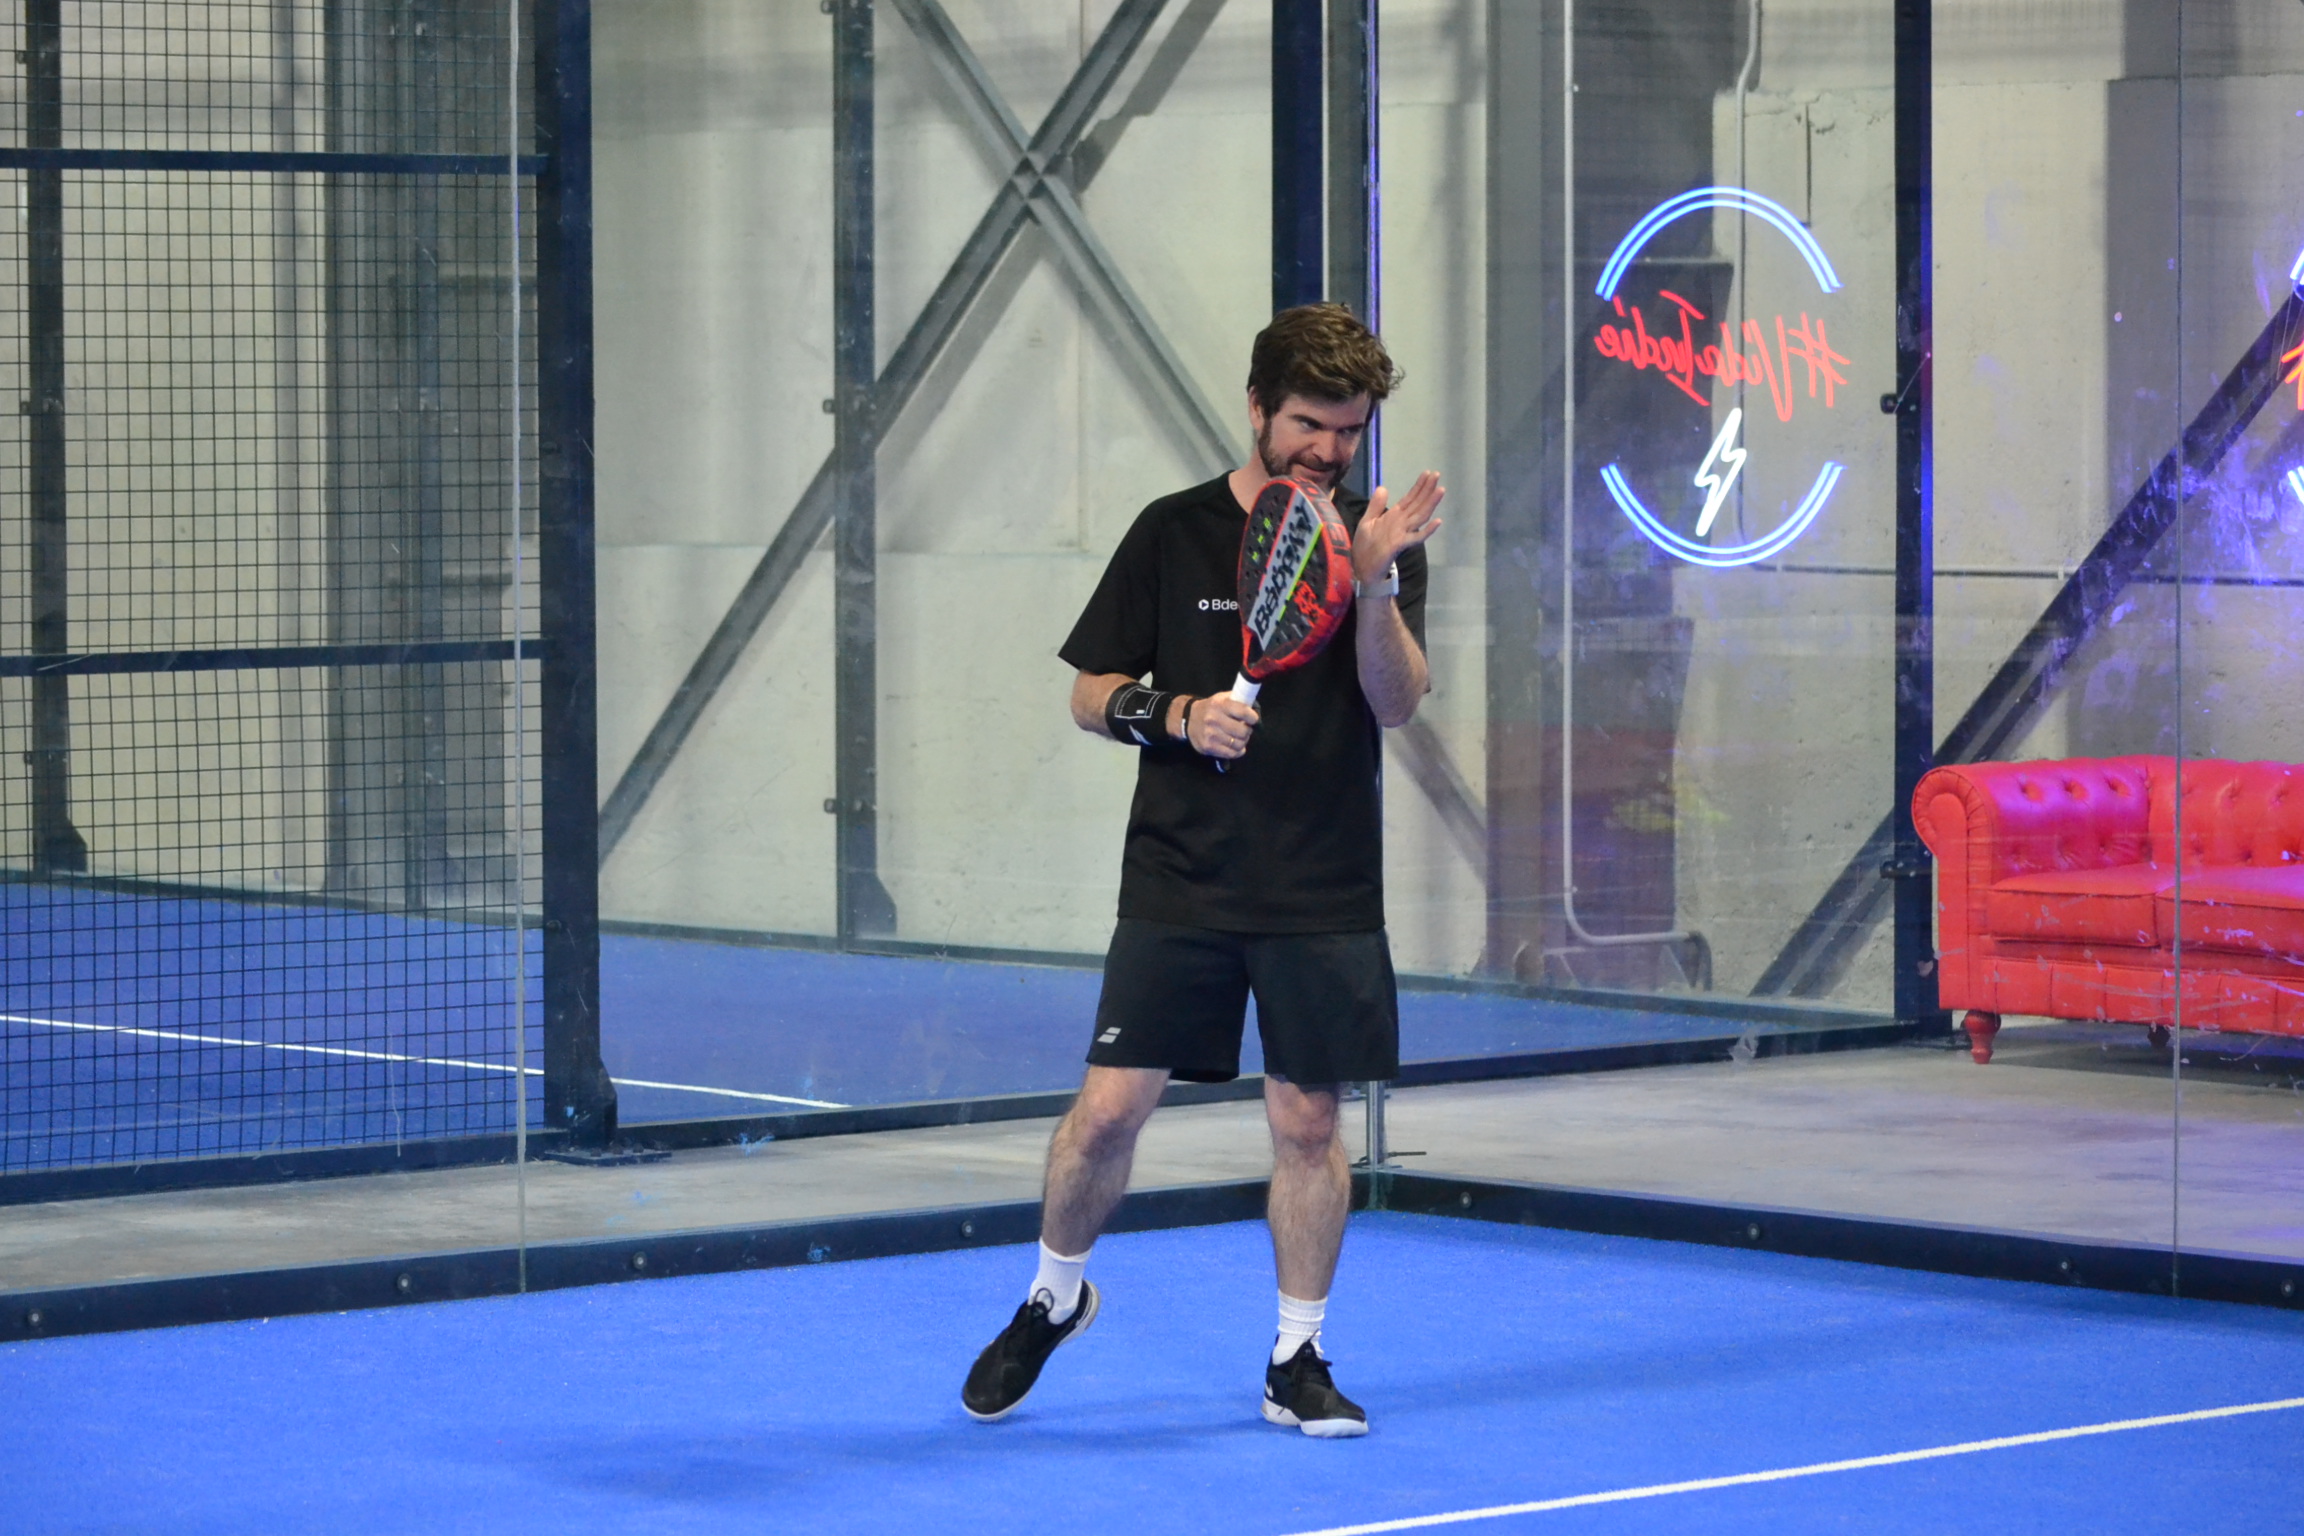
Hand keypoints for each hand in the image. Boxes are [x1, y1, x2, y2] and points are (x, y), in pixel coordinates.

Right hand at [1187, 695, 1259, 759]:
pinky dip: (1238, 751)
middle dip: (1248, 731)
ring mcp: (1210, 735)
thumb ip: (1237, 701)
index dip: (1253, 717)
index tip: (1253, 719)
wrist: (1188, 719)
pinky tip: (1236, 746)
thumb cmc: (1210, 708)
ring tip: (1239, 737)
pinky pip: (1231, 753)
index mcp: (1219, 704)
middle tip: (1245, 729)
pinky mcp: (1208, 747)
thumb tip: (1254, 708)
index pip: (1243, 712)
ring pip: (1239, 744)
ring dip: (1243, 741)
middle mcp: (1213, 719)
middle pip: (1243, 731)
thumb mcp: (1221, 698)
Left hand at [1353, 470, 1444, 584]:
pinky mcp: (1400, 545)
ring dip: (1430, 504)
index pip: (1410, 498)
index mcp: (1394, 516)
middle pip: (1418, 504)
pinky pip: (1416, 537)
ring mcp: (1403, 533)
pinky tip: (1438, 521)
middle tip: (1437, 474)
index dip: (1418, 486)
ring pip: (1420, 516)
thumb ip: (1376, 506)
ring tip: (1440, 490)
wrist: (1362, 568)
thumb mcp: (1367, 521)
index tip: (1427, 473)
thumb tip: (1383, 487)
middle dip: (1427, 489)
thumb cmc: (1366, 546)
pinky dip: (1427, 530)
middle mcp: (1401, 523)